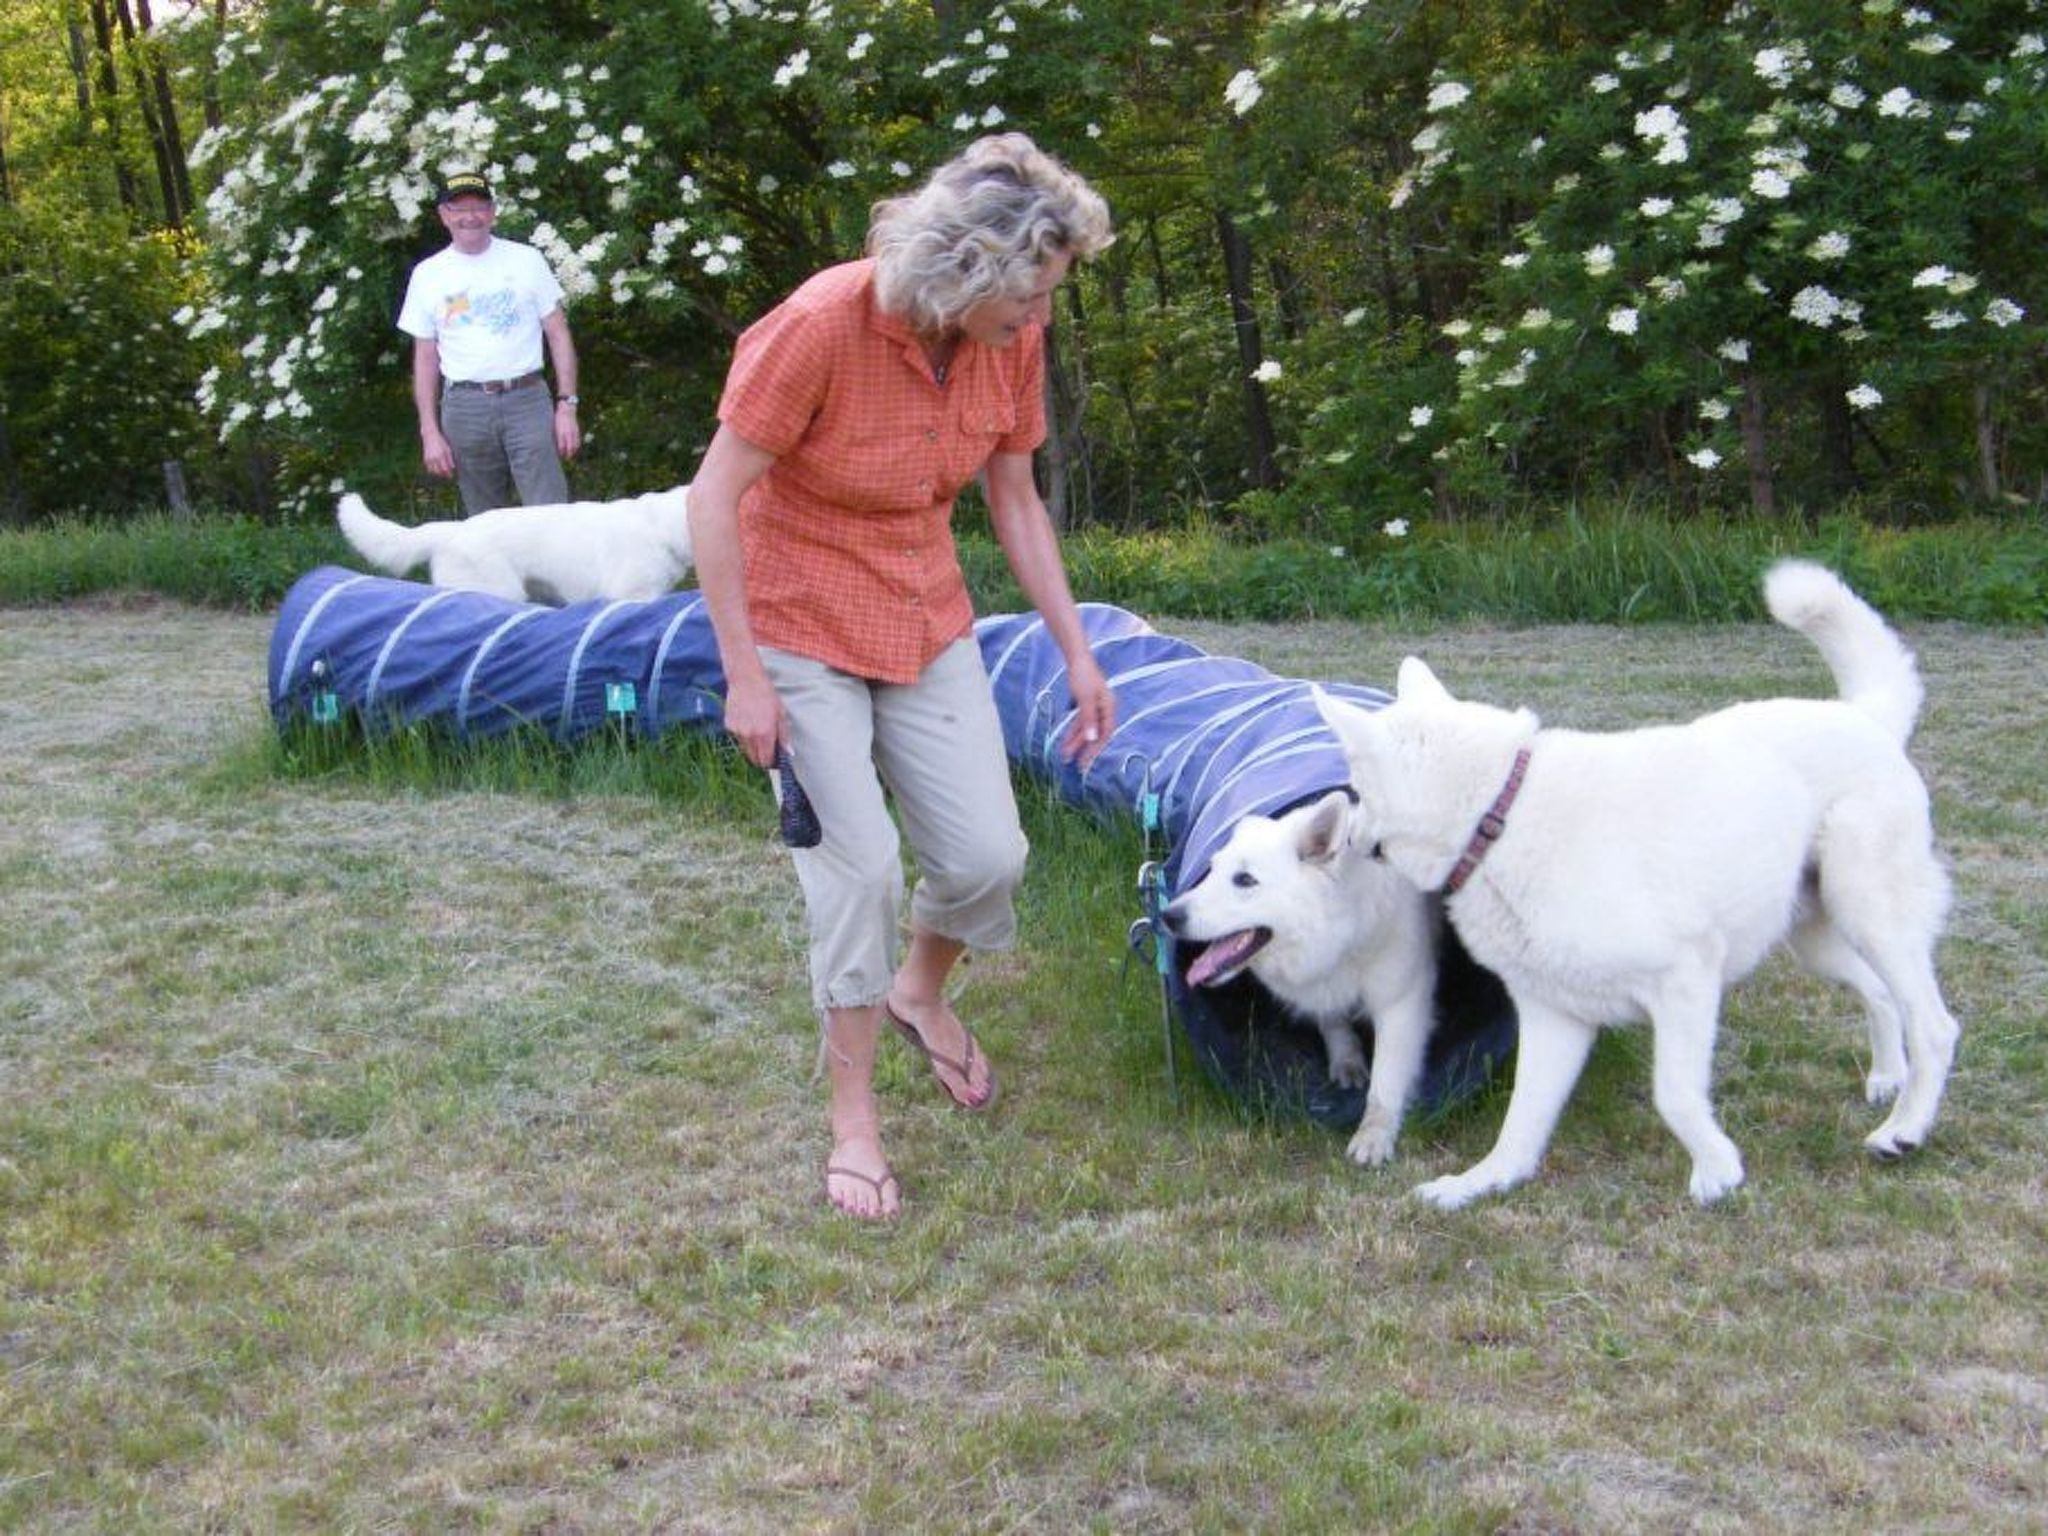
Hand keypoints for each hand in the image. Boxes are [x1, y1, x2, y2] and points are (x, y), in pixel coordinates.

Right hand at [420, 426, 454, 478]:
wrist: (430, 436)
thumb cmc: (440, 442)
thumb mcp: (448, 449)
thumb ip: (450, 459)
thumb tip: (453, 467)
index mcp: (441, 456)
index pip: (445, 469)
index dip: (448, 474)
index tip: (451, 476)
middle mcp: (434, 459)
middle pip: (438, 472)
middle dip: (443, 475)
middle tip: (447, 475)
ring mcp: (428, 459)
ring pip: (432, 471)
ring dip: (437, 474)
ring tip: (442, 473)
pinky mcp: (425, 459)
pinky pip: (428, 468)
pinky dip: (432, 470)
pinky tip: (436, 469)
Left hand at [554, 400, 581, 459]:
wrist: (567, 410)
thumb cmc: (558, 419)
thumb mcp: (554, 428)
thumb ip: (555, 437)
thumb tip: (555, 445)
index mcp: (561, 433)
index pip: (562, 446)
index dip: (561, 453)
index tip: (561, 457)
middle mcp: (568, 434)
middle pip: (570, 447)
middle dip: (568, 455)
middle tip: (567, 459)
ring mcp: (573, 433)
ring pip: (575, 445)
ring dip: (573, 452)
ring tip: (571, 456)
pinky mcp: (577, 431)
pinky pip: (578, 441)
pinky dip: (577, 446)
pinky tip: (575, 449)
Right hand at [721, 671, 784, 769]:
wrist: (746, 680)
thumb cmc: (767, 695)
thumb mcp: (781, 714)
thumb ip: (784, 735)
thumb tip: (788, 753)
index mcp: (765, 733)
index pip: (766, 760)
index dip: (770, 763)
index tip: (773, 761)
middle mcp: (750, 735)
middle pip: (754, 758)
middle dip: (761, 757)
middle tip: (766, 749)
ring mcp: (737, 731)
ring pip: (745, 749)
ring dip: (752, 746)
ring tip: (757, 729)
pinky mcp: (728, 726)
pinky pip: (737, 738)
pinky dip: (743, 735)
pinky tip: (747, 721)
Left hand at [1059, 652, 1114, 767]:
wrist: (1076, 658)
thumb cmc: (1083, 675)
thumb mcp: (1085, 699)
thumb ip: (1088, 719)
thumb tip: (1092, 739)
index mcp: (1108, 707)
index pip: (1105, 733)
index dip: (1095, 749)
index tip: (1084, 761)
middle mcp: (1104, 708)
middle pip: (1095, 734)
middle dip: (1084, 749)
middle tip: (1075, 765)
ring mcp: (1095, 706)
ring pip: (1086, 729)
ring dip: (1075, 742)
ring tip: (1064, 755)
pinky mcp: (1085, 704)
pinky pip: (1080, 722)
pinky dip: (1073, 731)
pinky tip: (1065, 741)